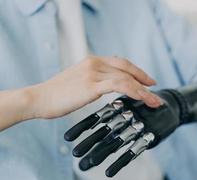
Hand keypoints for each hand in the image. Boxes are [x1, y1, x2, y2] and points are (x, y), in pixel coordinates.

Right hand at [29, 56, 161, 118]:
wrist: (39, 98)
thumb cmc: (57, 94)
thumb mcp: (79, 81)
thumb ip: (95, 80)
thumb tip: (108, 87)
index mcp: (92, 61)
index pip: (121, 63)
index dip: (137, 71)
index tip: (147, 80)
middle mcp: (95, 63)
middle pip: (127, 69)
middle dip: (144, 80)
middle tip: (155, 91)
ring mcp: (93, 73)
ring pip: (126, 78)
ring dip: (143, 90)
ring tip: (154, 101)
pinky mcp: (91, 85)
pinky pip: (119, 85)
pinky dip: (134, 91)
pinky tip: (142, 98)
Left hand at [64, 91, 180, 176]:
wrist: (173, 104)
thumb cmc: (149, 105)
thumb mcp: (131, 102)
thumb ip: (117, 109)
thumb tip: (100, 122)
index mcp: (122, 105)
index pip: (98, 116)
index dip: (83, 126)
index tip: (68, 137)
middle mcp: (128, 115)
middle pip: (104, 130)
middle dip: (89, 142)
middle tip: (75, 154)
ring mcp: (138, 126)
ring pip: (116, 141)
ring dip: (100, 153)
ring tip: (85, 164)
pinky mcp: (149, 136)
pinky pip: (133, 150)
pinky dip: (120, 162)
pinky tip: (109, 172)